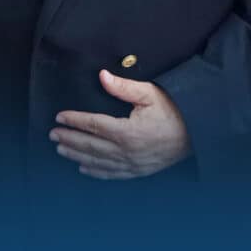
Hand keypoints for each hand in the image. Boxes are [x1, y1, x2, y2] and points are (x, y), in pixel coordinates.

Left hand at [49, 70, 191, 179]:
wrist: (198, 133)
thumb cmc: (173, 110)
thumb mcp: (149, 93)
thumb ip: (123, 87)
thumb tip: (102, 76)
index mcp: (128, 131)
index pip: (93, 125)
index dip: (74, 120)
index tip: (59, 117)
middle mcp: (127, 151)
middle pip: (91, 146)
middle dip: (69, 139)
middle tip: (52, 134)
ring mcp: (133, 164)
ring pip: (98, 162)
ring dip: (77, 155)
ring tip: (60, 149)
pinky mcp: (139, 171)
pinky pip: (112, 174)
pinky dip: (96, 172)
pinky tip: (83, 168)